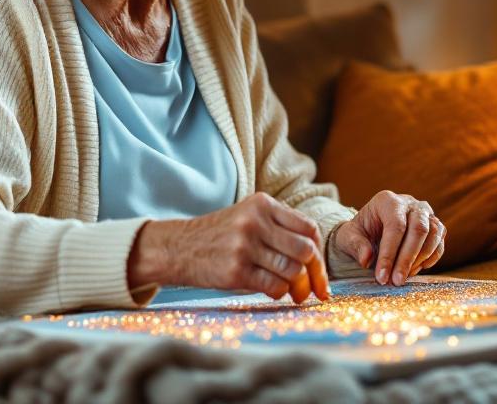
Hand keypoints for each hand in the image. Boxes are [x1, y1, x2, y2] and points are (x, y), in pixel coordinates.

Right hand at [127, 192, 329, 302]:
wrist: (178, 247)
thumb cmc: (220, 235)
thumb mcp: (248, 216)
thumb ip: (280, 227)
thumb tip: (316, 259)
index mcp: (262, 204)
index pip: (309, 228)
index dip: (319, 252)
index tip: (318, 270)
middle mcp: (255, 221)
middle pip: (305, 250)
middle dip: (314, 273)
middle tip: (312, 288)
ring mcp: (244, 246)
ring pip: (293, 270)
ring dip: (297, 287)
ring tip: (293, 292)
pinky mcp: (235, 271)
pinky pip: (274, 286)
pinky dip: (280, 293)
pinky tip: (272, 291)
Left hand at [332, 191, 444, 285]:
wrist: (371, 230)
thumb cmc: (360, 233)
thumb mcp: (349, 237)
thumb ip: (356, 246)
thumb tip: (366, 259)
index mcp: (387, 201)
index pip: (395, 226)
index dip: (390, 253)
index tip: (382, 276)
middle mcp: (410, 203)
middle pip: (418, 229)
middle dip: (407, 259)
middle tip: (396, 282)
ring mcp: (426, 213)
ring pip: (433, 235)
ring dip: (419, 260)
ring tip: (402, 277)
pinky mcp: (435, 227)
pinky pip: (440, 244)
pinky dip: (430, 260)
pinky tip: (414, 271)